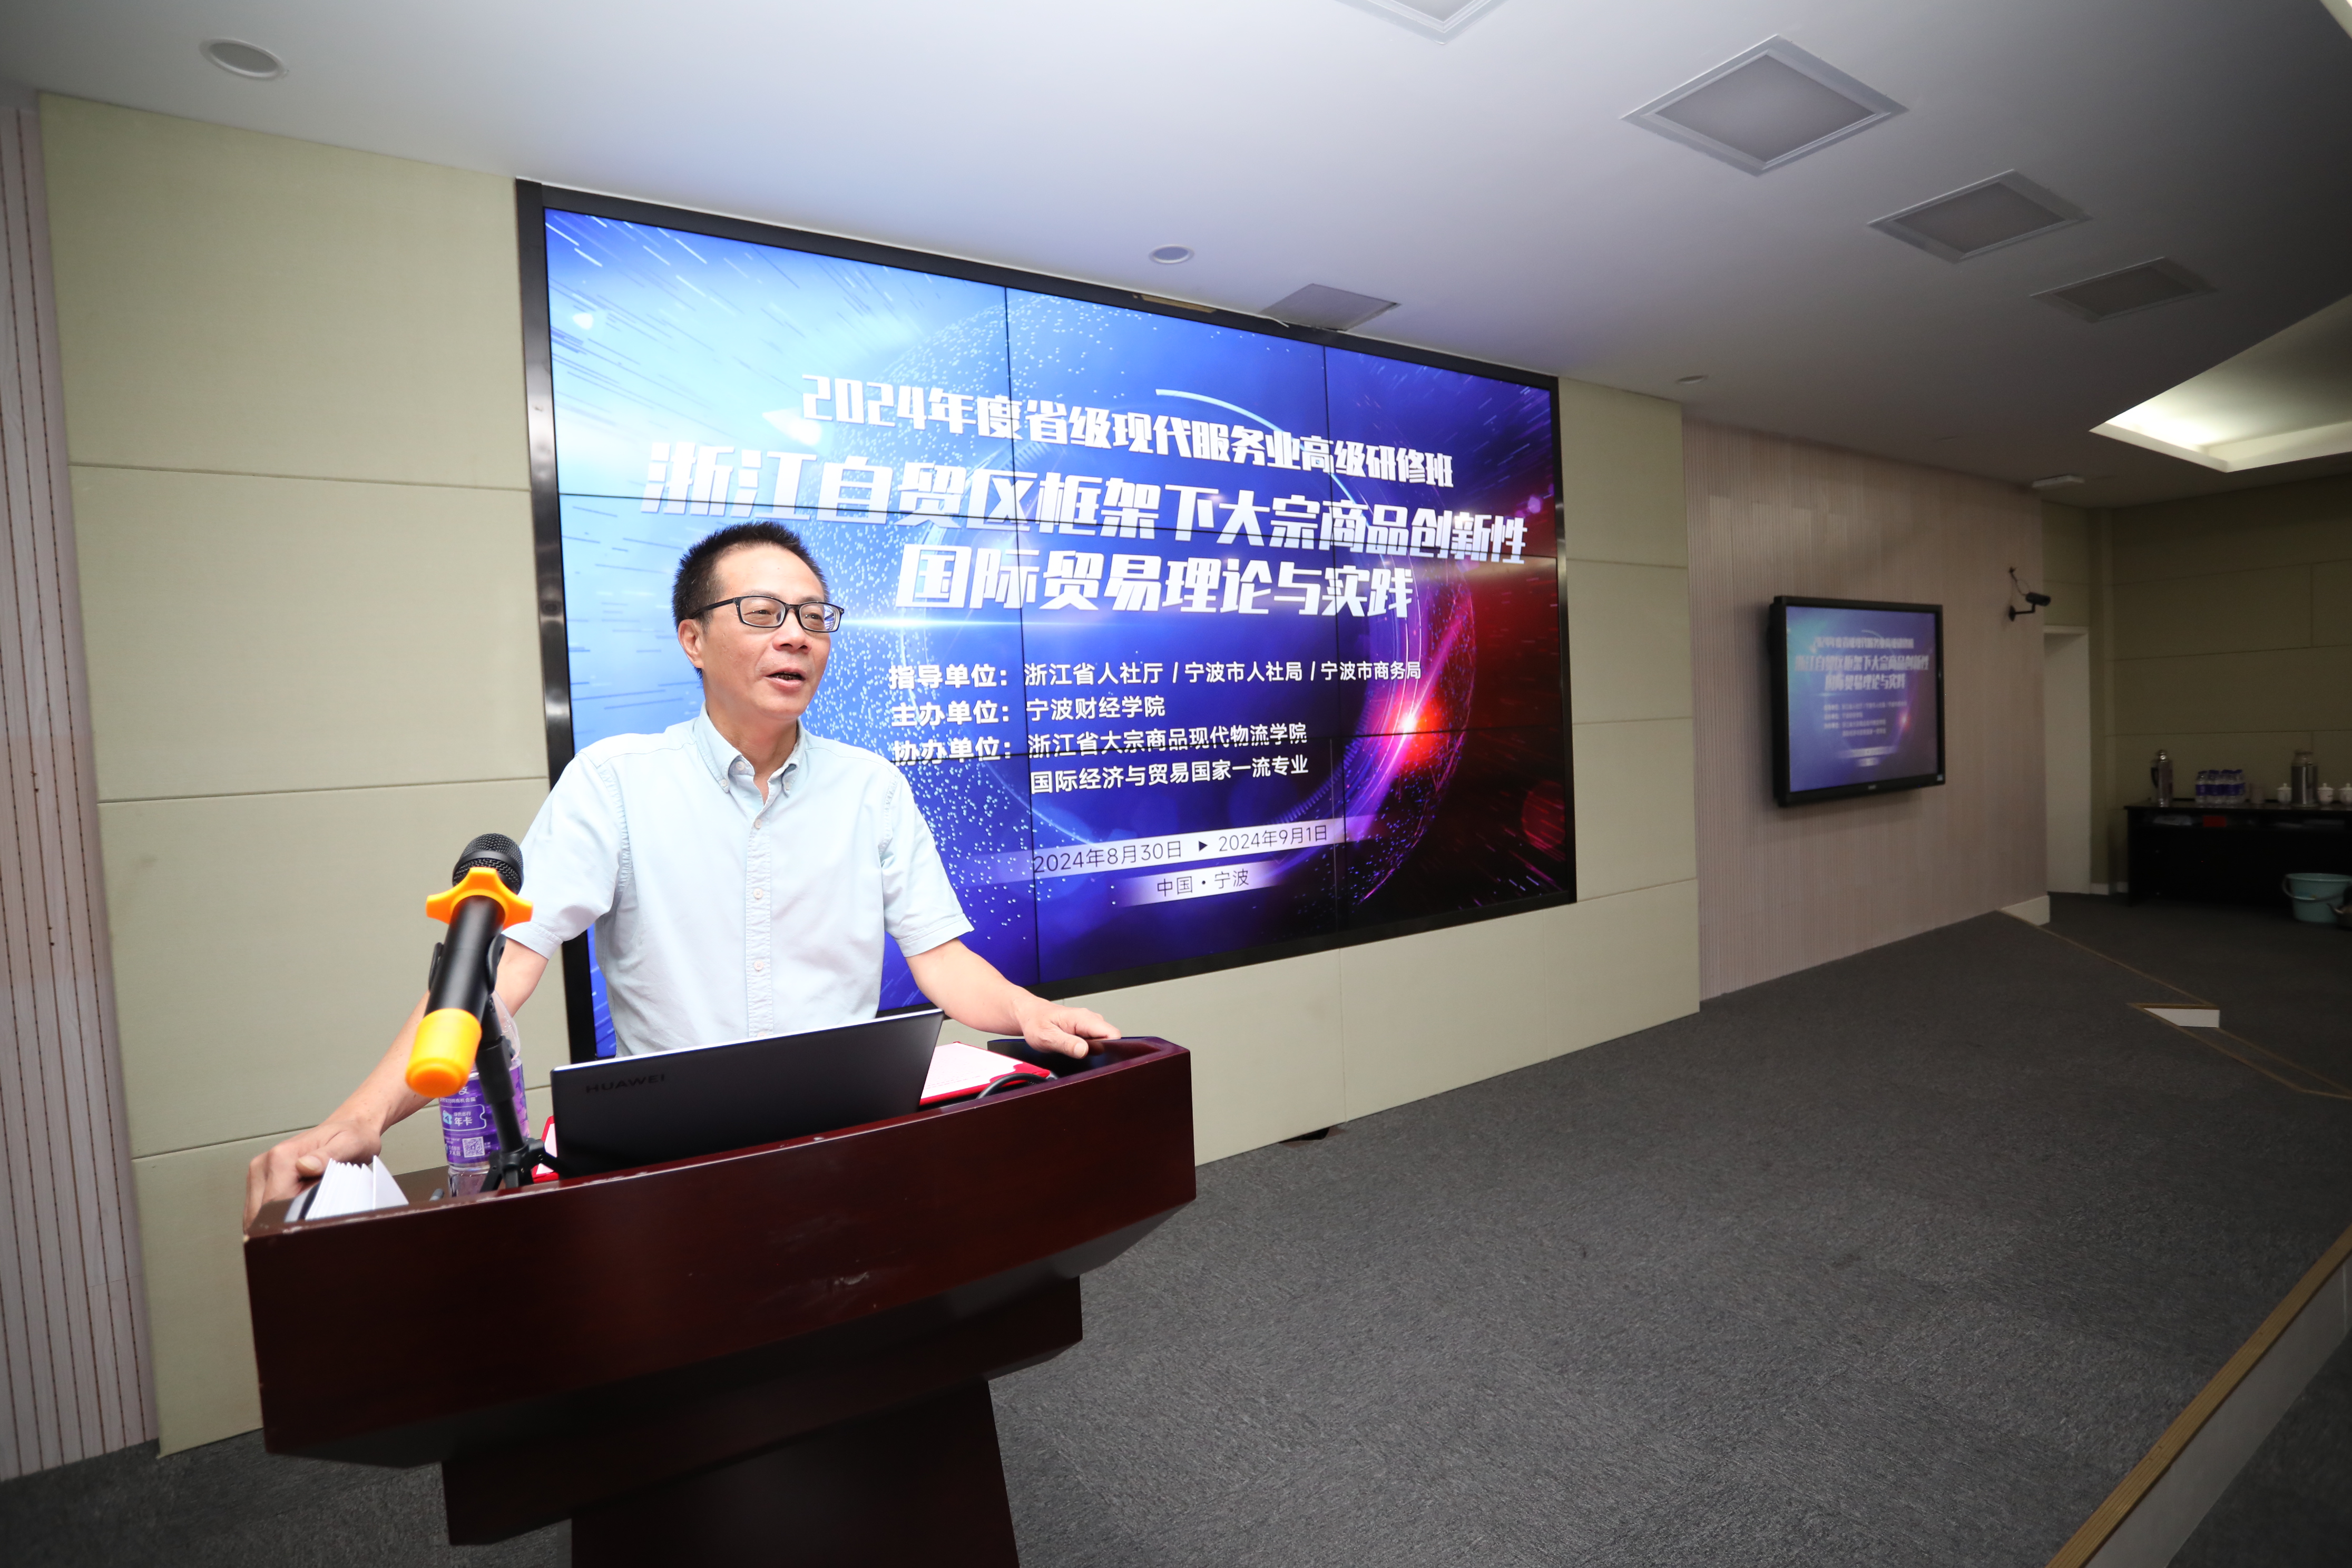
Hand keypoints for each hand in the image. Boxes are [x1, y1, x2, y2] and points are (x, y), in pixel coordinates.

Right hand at [244, 1117, 382, 1229]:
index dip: (290, 1219)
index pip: (272, 1204)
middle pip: (262, 1213)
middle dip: (284, 1221)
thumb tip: (305, 1166)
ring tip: (308, 1204)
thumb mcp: (348, 1145)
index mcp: (280, 1157)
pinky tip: (299, 1205)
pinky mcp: (261, 1181)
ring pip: (259, 1214)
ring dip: (280, 1218)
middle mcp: (263, 1164)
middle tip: (313, 1213)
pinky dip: (279, 1214)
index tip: (310, 1222)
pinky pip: (262, 1208)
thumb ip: (327, 1156)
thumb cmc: (350, 1138)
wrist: (349, 1129)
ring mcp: (259, 1173)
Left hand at [1011, 996, 1120, 1058]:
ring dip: (1094, 1053)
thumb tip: (1084, 1050)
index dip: (1111, 1049)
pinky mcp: (1086, 1031)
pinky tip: (1075, 1052)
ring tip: (1075, 1055)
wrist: (1029, 1014)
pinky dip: (1088, 1050)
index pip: (1112, 1033)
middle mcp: (1090, 1020)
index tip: (1101, 1060)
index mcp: (1083, 1019)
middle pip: (1111, 1040)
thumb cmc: (1035, 1022)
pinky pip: (1096, 1042)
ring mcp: (1089, 1025)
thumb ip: (1066, 1044)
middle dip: (1102, 1053)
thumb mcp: (1046, 1037)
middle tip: (1081, 1059)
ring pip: (1104, 1042)